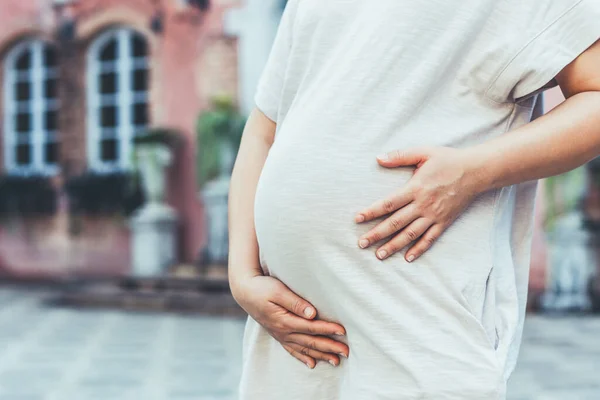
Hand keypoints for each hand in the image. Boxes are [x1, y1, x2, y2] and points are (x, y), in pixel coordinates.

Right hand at [231, 275, 348, 367]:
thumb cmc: (262, 287)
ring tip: (336, 361)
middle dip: (329, 347)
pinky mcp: (278, 334)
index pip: (311, 327)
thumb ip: (296, 302)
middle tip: (346, 352)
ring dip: (320, 355)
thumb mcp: (278, 290)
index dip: (328, 329)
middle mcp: (283, 331)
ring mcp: (280, 335)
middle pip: (310, 341)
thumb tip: (313, 313)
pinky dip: (303, 358)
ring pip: (304, 349)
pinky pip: (292, 350)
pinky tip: (312, 364)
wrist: (244, 292)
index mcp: (285, 320)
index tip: (343, 331)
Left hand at [355, 147, 483, 261]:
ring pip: (410, 234)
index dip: (372, 212)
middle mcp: (423, 205)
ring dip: (394, 245)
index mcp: (415, 188)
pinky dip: (419, 249)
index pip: (388, 203)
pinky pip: (430, 238)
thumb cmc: (448, 160)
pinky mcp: (444, 222)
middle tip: (361, 243)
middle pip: (395, 223)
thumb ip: (400, 156)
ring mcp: (434, 215)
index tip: (358, 219)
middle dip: (377, 234)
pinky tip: (407, 258)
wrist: (476, 171)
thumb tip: (378, 158)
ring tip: (379, 255)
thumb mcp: (423, 152)